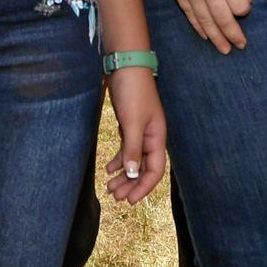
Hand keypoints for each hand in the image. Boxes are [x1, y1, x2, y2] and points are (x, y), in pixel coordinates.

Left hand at [103, 66, 166, 203]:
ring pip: (134, 160)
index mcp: (157, 138)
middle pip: (144, 169)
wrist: (126, 65)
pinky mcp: (130, 125)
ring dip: (124, 175)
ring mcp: (141, 131)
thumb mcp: (133, 122)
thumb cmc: (133, 91)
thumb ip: (132, 148)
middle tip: (115, 197)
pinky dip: (119, 160)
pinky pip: (127, 149)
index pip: (155, 171)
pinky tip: (109, 169)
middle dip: (131, 184)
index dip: (143, 187)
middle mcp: (152, 137)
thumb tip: (131, 174)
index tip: (129, 200)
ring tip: (110, 188)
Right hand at [157, 0, 250, 51]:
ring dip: (216, 38)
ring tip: (224, 49)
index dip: (244, 11)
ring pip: (206, 22)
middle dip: (233, 35)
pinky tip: (205, 36)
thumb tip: (245, 3)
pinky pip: (190, 15)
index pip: (240, 6)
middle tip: (240, 45)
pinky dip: (199, 28)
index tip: (243, 9)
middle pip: (224, 19)